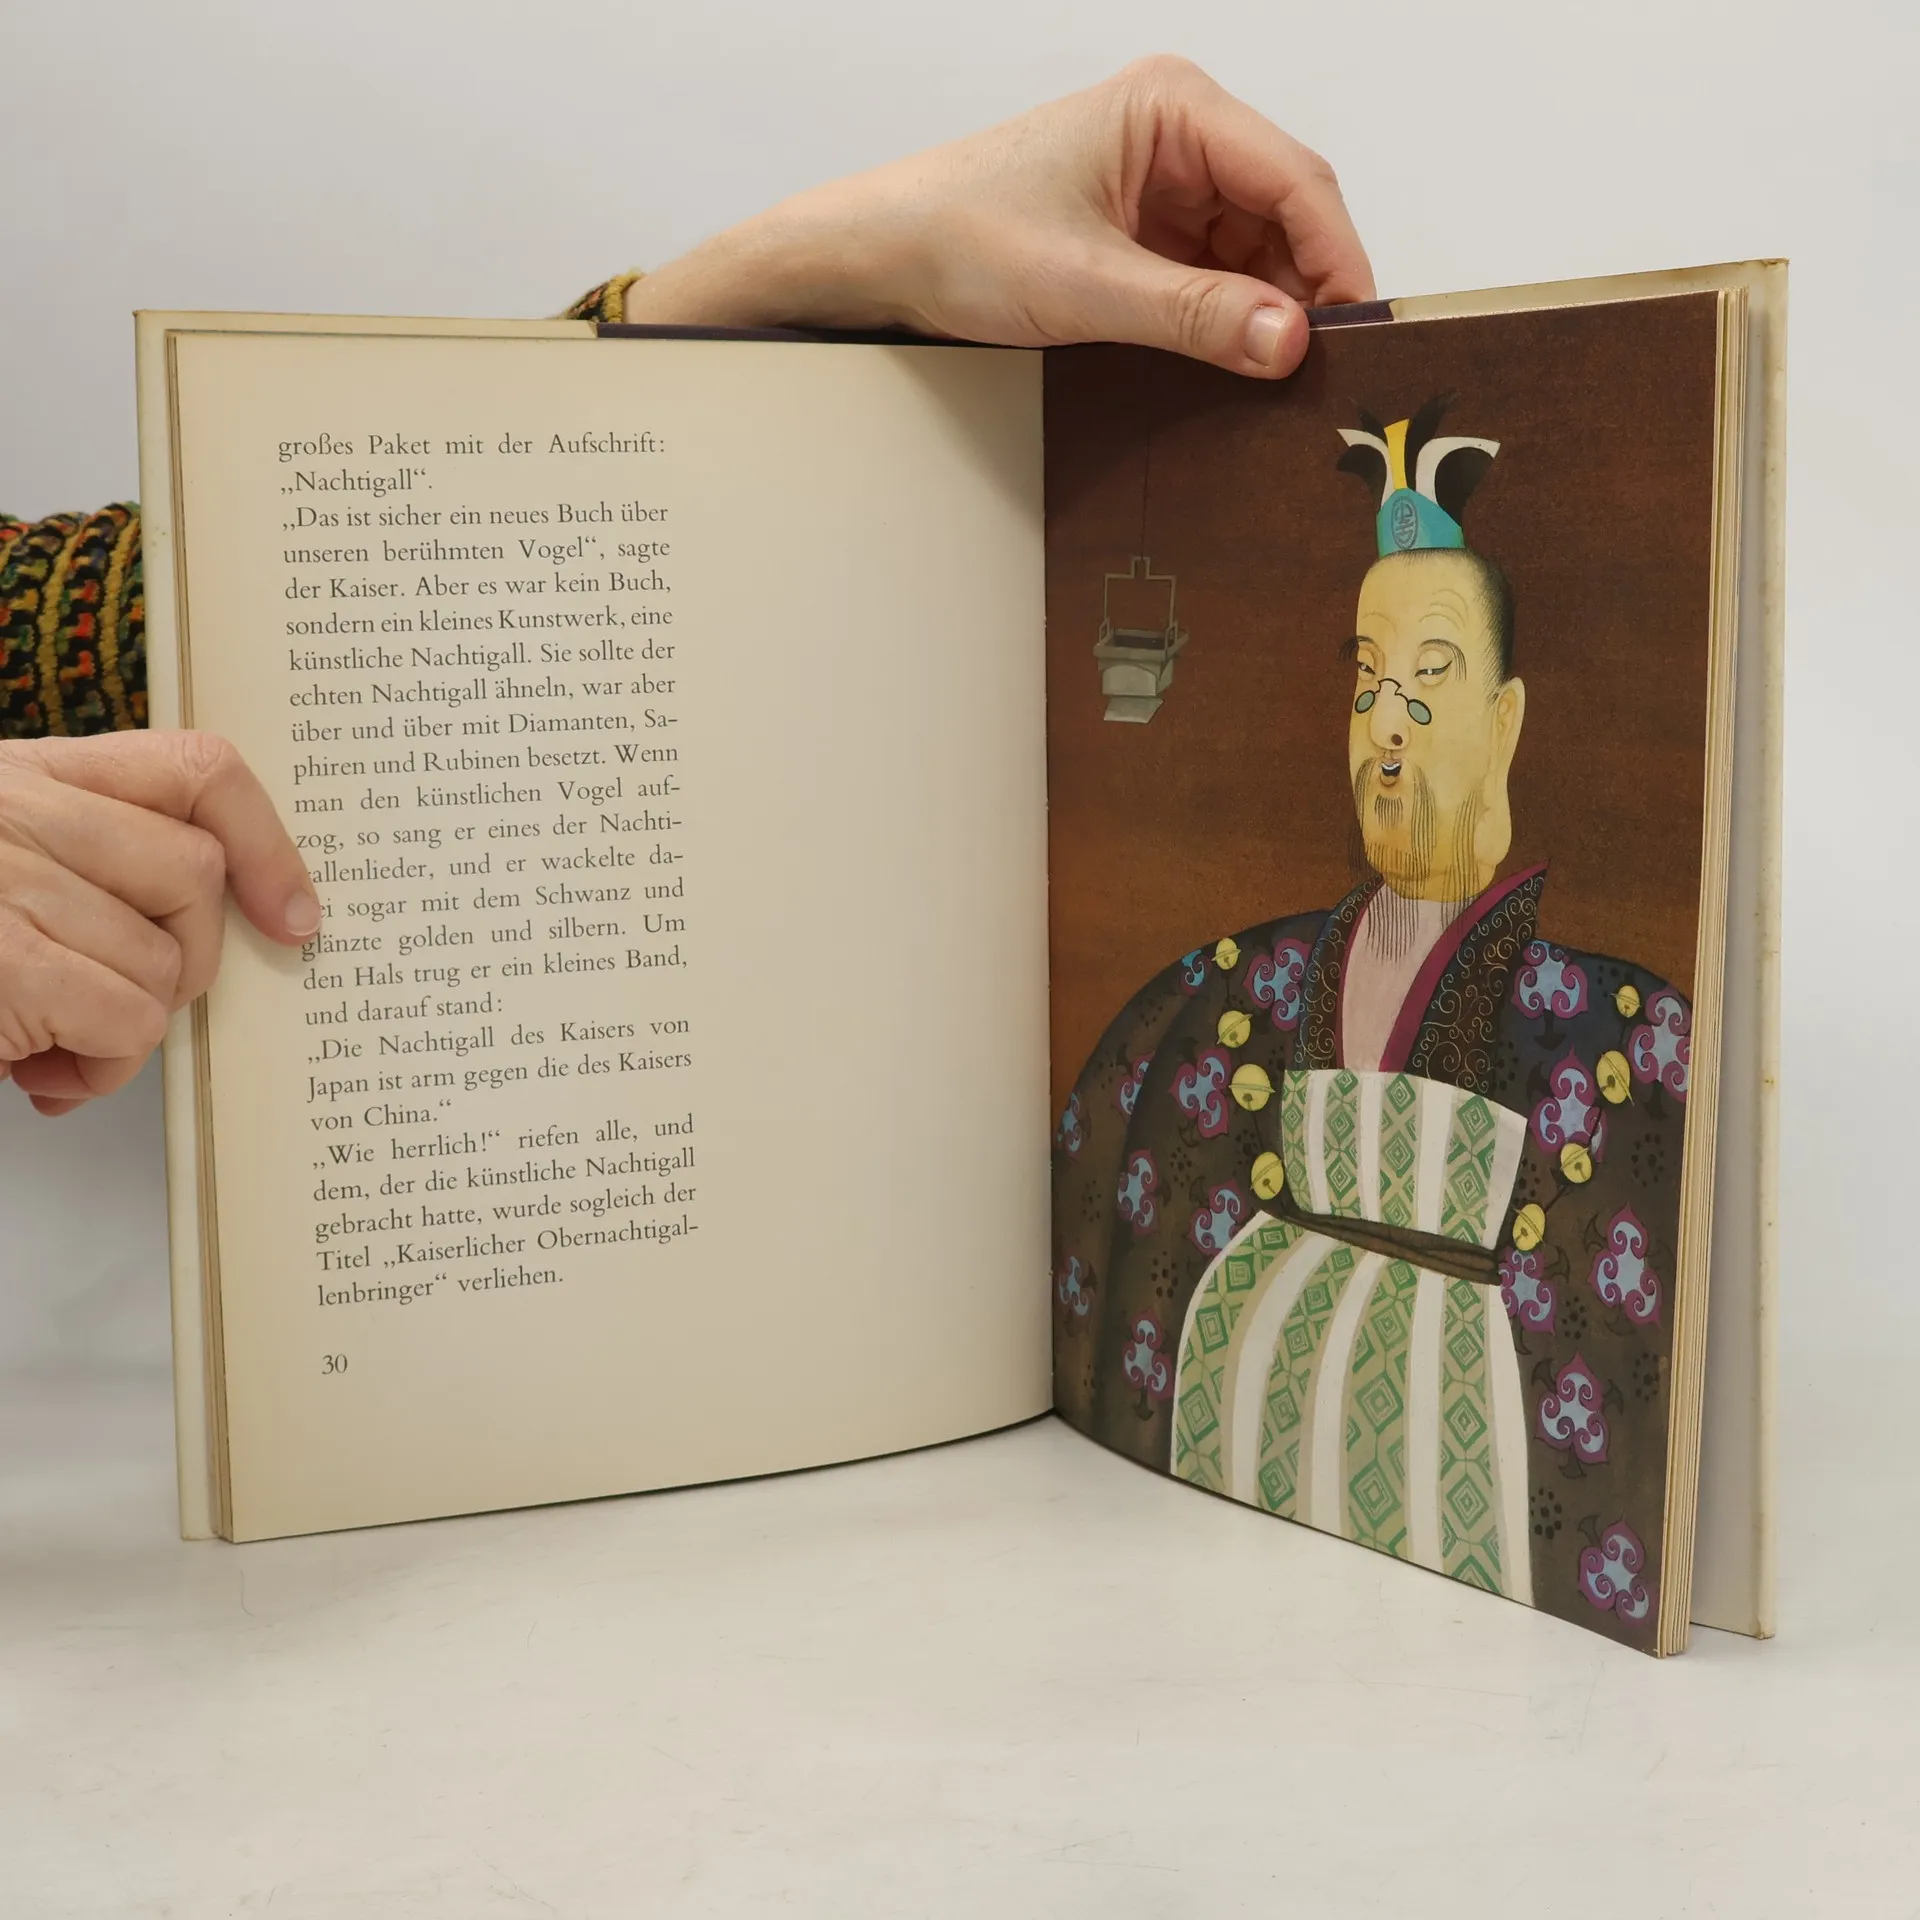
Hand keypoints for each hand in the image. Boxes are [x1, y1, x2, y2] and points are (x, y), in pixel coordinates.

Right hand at [0, 733, 318, 1115]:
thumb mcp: (3, 871)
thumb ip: (94, 875)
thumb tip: (220, 940)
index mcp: (29, 777)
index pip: (194, 769)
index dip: (265, 842)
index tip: (293, 915)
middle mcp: (18, 812)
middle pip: (195, 875)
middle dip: (183, 960)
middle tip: (115, 999)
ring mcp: (8, 881)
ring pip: (165, 962)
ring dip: (127, 1027)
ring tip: (53, 1043)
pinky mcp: (8, 962)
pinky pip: (129, 1021)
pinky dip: (102, 1067)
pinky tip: (39, 1072)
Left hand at [624, 56, 1373, 378]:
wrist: (884, 258)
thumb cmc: (960, 236)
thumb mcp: (1085, 287)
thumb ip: (1194, 316)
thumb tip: (1288, 342)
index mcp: (1174, 108)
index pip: (1295, 178)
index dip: (1337, 258)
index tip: (1358, 333)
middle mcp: (1181, 136)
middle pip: (1287, 217)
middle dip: (1306, 292)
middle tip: (1324, 374)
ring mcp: (1167, 186)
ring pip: (1257, 254)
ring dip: (1268, 314)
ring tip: (1279, 383)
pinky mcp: (1147, 235)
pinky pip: (1216, 278)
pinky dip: (1230, 323)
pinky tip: (1236, 368)